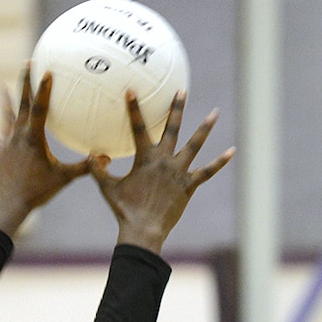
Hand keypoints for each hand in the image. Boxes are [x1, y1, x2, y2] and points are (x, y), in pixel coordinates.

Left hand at [0, 67, 91, 233]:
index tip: (46, 70)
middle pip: (21, 103)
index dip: (43, 89)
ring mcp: (7, 143)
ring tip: (0, 84)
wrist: (10, 204)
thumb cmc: (37, 191)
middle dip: (25, 82)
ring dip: (5, 99)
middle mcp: (17, 135)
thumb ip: (84, 167)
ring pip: (6, 115)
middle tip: (27, 63)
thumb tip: (104, 157)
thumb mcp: (63, 178)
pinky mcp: (0, 152)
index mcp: (33, 138)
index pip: (39, 108)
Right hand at [90, 91, 233, 253]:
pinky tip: (232, 151)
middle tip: (182, 91)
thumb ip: (98, 170)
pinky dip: (220, 162)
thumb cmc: (124, 211)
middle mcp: (164, 161)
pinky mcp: (189, 186)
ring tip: (215, 113)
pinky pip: (207, 171)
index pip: (138, 128)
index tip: (132, 90)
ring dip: (205, 128)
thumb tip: (89, 155)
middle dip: (176, 108)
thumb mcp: (108, 188)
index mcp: (144, 159)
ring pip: (194, 144)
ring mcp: (179, 172)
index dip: (134, 109)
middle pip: (172, 128)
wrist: (144, 231)